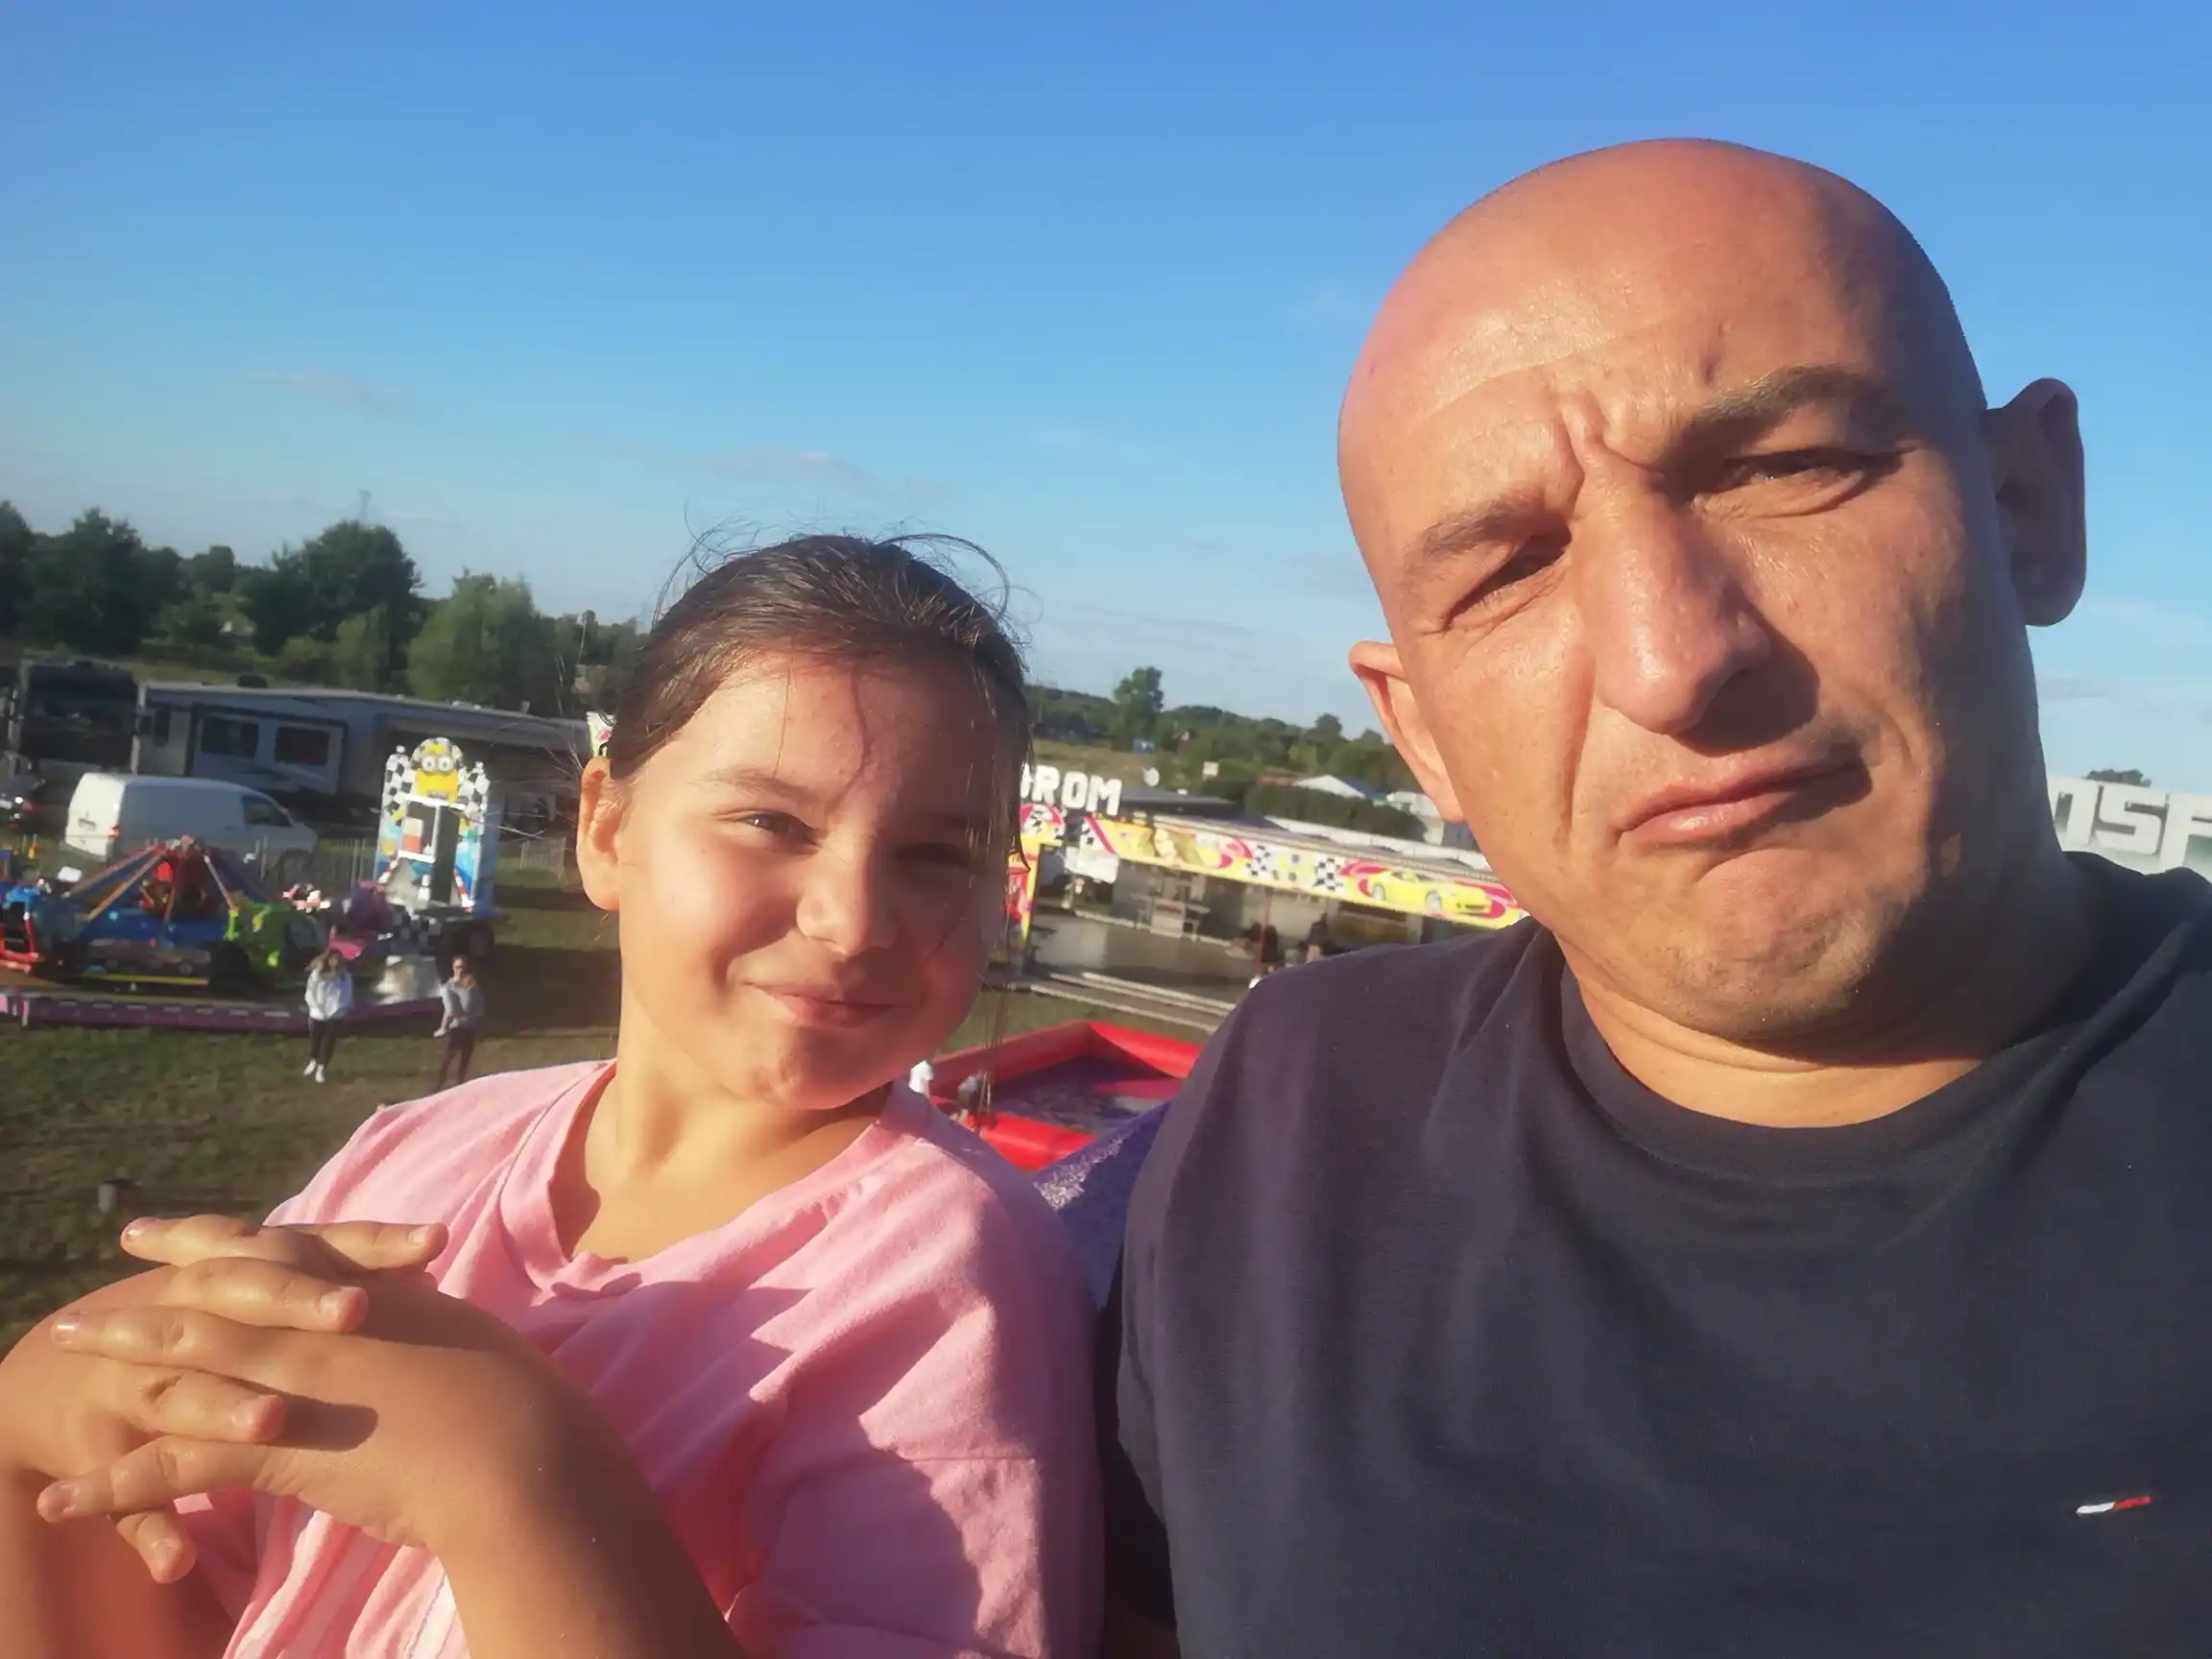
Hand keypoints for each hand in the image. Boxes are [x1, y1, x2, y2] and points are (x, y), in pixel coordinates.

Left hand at [36, 1242, 607, 1567]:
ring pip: (179, 1362)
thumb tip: (410, 1307)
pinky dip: (111, 1486)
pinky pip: (174, 1465)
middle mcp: (314, 1324)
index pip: (269, 1252)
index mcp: (359, 1293)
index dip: (209, 1239)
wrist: (521, 1450)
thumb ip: (418, 1318)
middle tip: (88, 1294)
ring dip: (112, 1362)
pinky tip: (62, 1499)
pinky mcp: (278, 1441)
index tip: (162, 1230)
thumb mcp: (459, 1336)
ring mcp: (291, 1378)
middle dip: (142, 1291)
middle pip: (209, 1294)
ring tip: (59, 1355)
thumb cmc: (511, 1399)